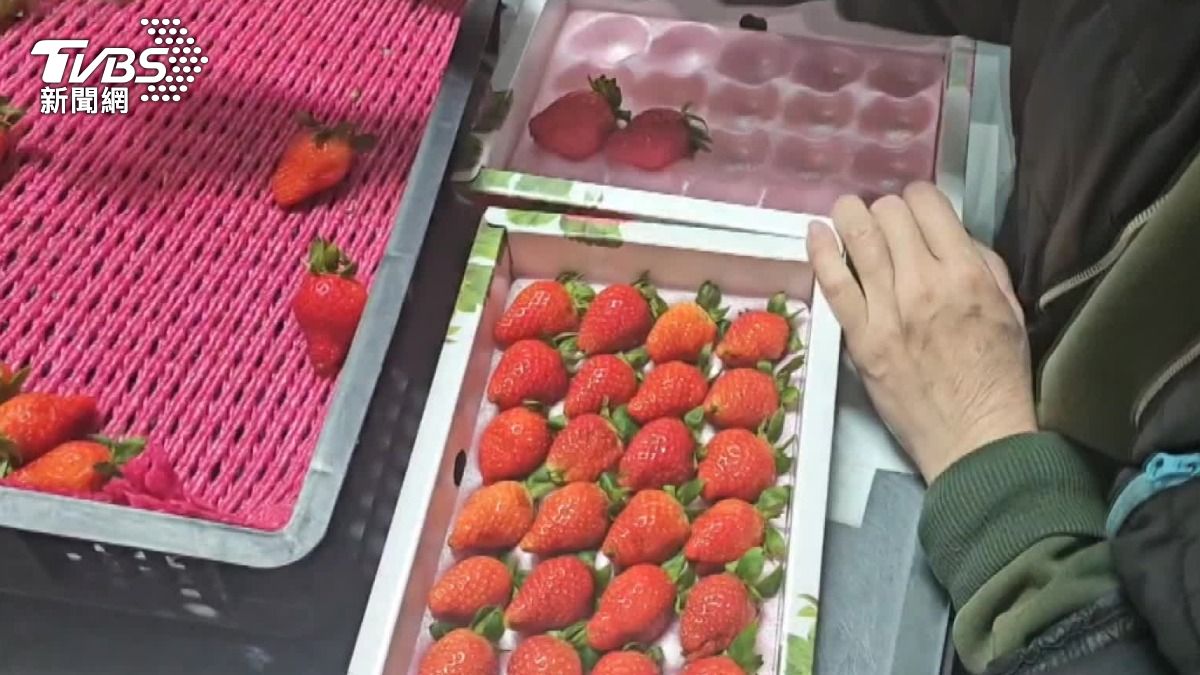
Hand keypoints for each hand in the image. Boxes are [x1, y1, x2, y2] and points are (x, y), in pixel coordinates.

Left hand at [807, 183, 1036, 481]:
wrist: (974, 438)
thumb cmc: (998, 378)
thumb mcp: (1010, 310)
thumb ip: (982, 265)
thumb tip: (950, 236)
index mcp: (966, 274)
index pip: (928, 206)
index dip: (918, 198)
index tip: (913, 207)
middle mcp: (924, 284)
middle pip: (889, 216)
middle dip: (885, 209)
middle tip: (882, 219)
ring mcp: (888, 311)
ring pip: (859, 239)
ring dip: (849, 216)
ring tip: (845, 210)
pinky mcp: (861, 338)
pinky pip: (834, 283)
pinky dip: (822, 252)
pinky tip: (816, 233)